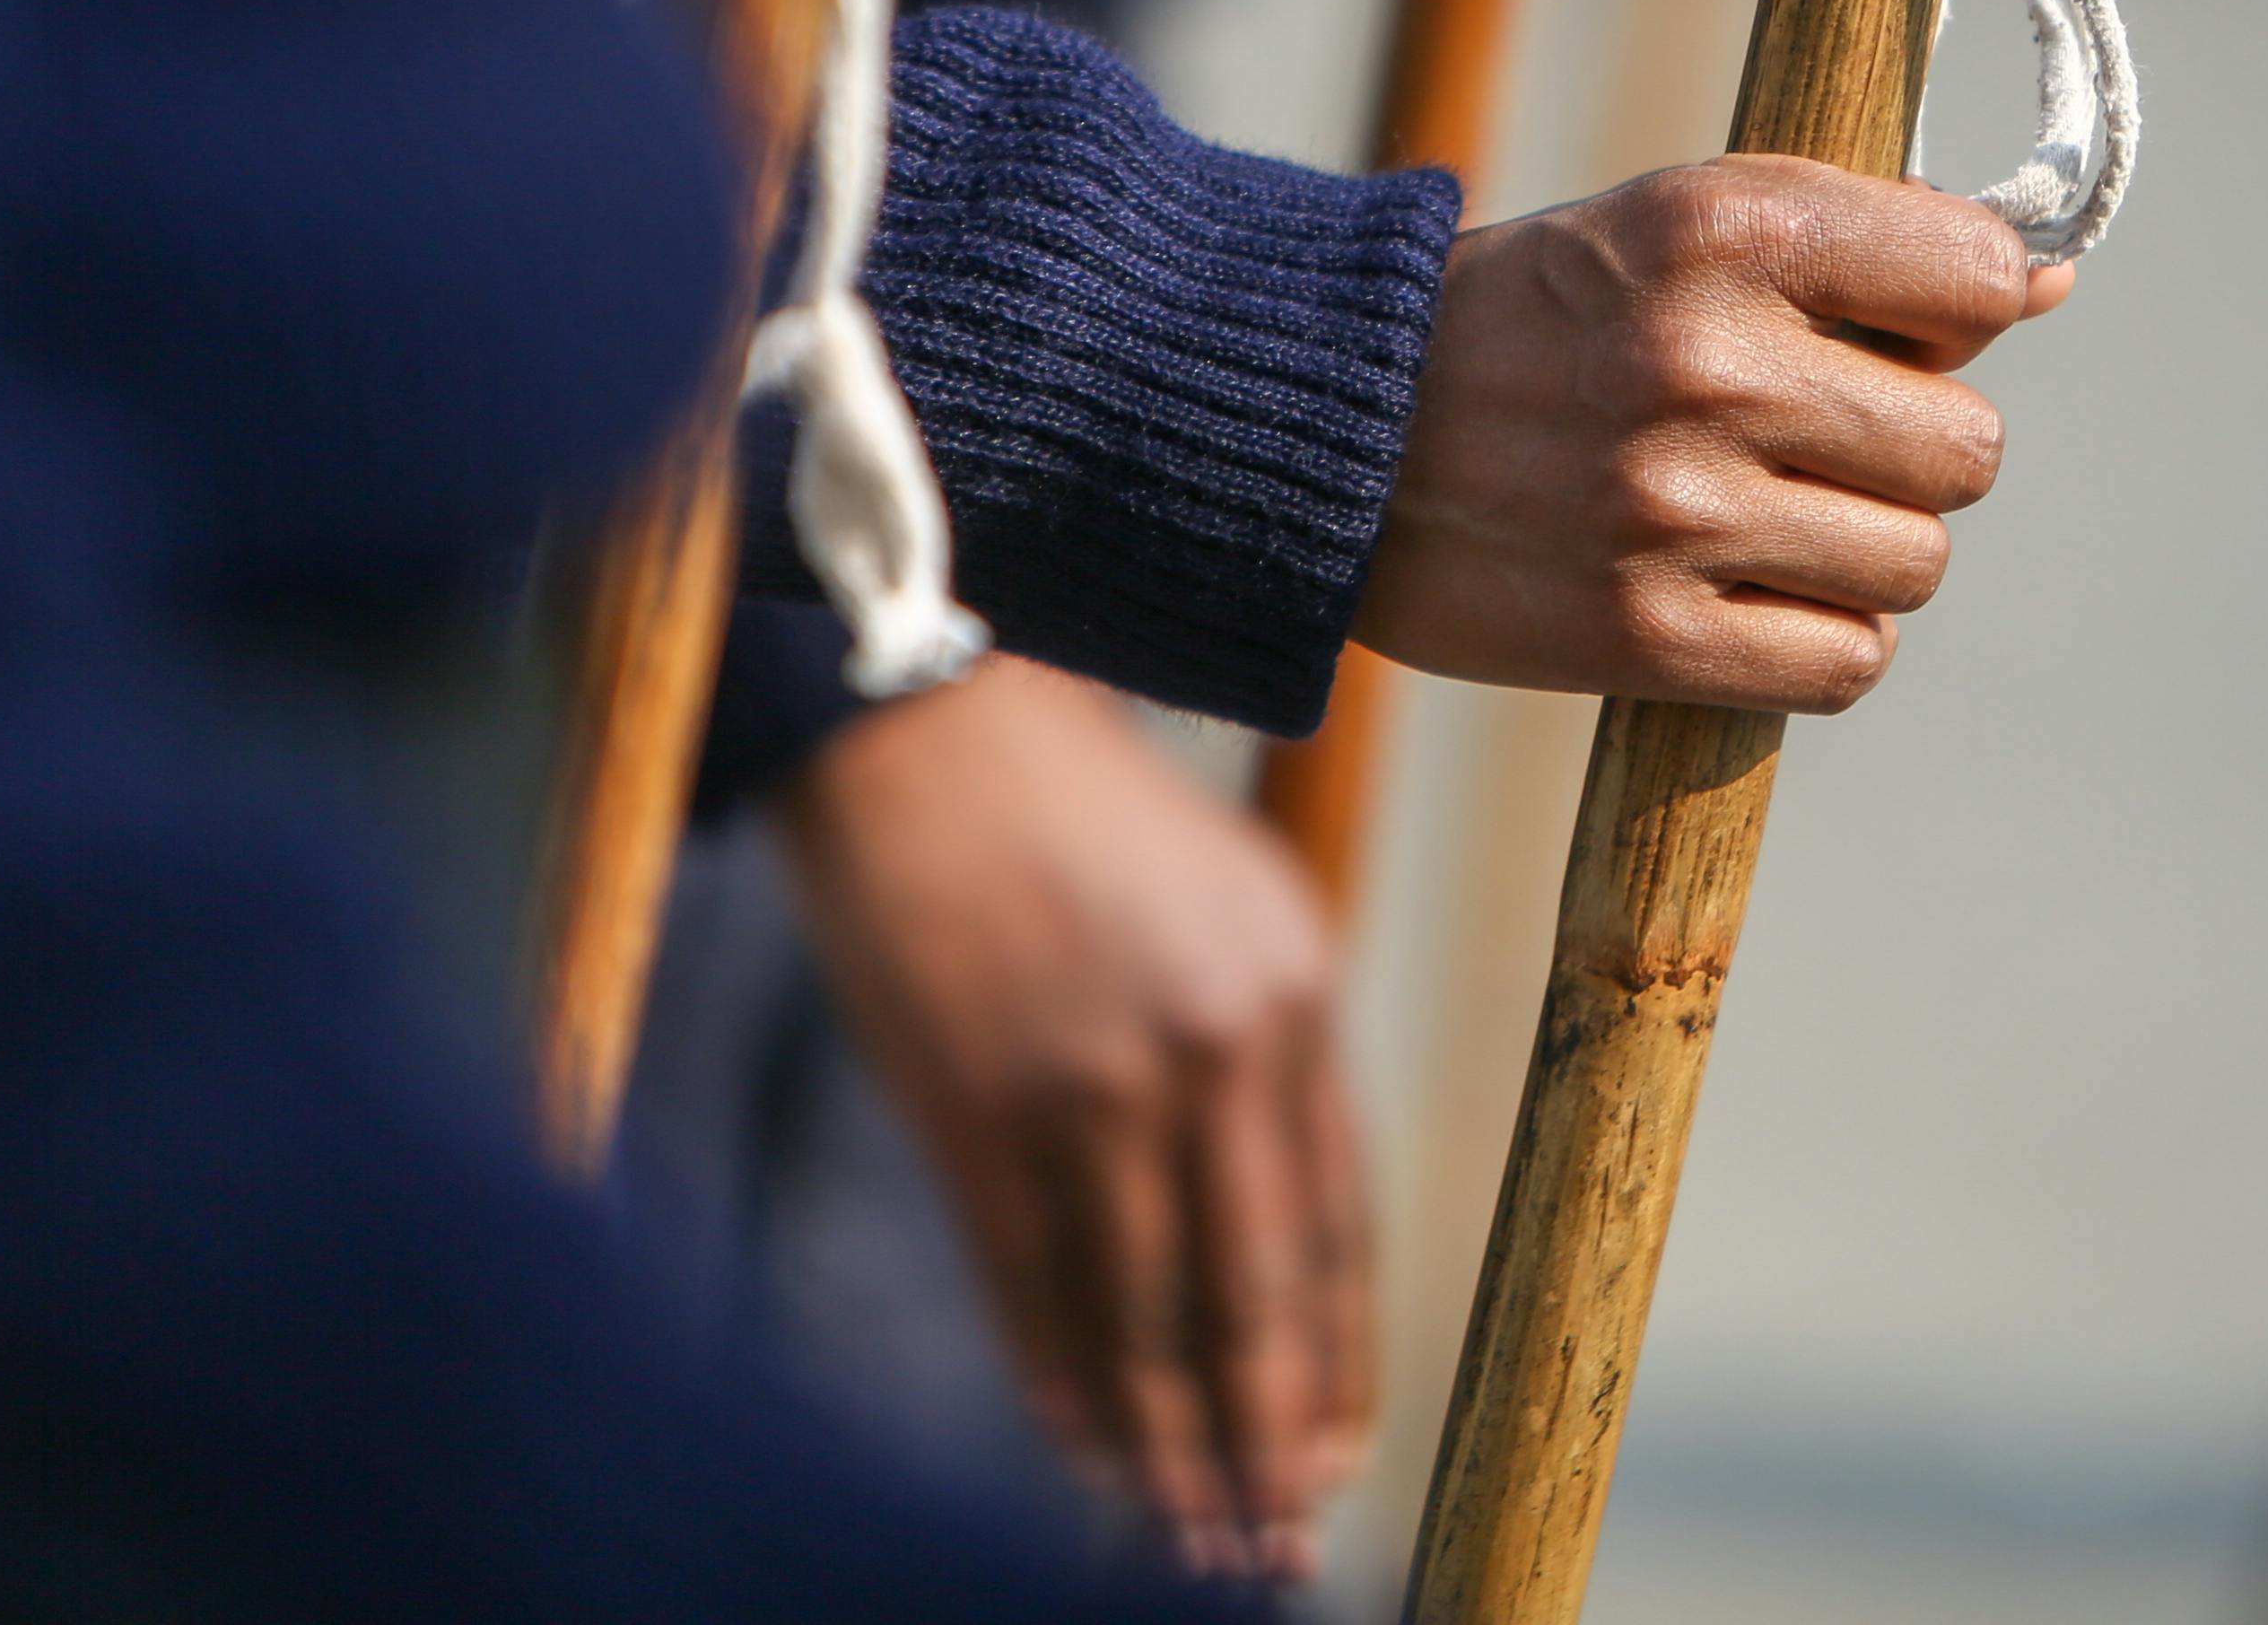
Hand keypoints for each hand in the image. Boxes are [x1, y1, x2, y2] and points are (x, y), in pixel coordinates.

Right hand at [777, 658, 1369, 1583]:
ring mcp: (1092, 1082)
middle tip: (1269, 1552)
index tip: (1333, 1462)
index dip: (1333, 1363)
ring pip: (1144, 1313)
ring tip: (1180, 1539)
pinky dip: (1057, 1380)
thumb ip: (1270, 1064)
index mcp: (1297, 994)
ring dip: (1163, 1445)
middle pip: (1256, 1294)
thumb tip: (1284, 1259)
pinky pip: (1030, 1284)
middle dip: (1265, 1443)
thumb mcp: (1231, 913)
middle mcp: (1213, 1047)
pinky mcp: (975, 1106)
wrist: (931, 726)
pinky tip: (1078, 1448)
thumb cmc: (1086, 825)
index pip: (1336, 1227)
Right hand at [1355, 158, 2073, 711]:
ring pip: (1917, 563)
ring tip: (1768, 516)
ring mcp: (1680, 507)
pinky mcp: (1646, 635)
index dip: (1961, 315)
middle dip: (1915, 450)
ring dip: (1867, 552)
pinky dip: (1817, 641)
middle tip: (1819, 440)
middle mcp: (1712, 361)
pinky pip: (1846, 663)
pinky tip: (1746, 596)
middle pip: (1970, 447)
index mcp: (1725, 226)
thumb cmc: (1530, 317)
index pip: (1980, 277)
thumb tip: (2046, 283)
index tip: (1898, 332)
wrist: (1325, 436)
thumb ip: (1857, 246)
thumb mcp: (1674, 222)